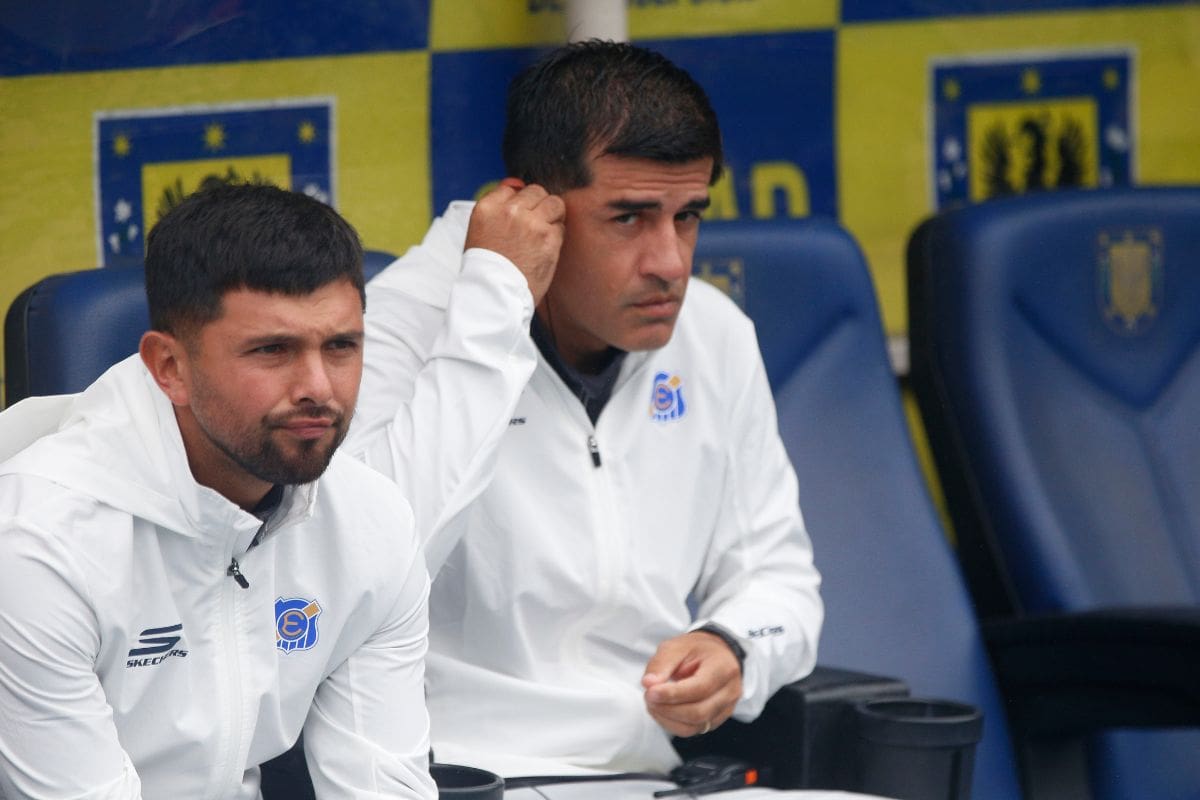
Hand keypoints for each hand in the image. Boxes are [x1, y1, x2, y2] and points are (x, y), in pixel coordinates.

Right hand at [465, 178, 564, 303]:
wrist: (494, 294)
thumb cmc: (486, 266)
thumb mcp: (480, 230)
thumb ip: (498, 206)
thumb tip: (516, 183)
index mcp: (487, 208)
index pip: (511, 188)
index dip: (519, 201)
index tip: (520, 214)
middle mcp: (510, 210)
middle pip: (536, 191)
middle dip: (538, 205)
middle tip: (534, 224)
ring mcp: (531, 223)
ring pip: (554, 203)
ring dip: (552, 215)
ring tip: (542, 234)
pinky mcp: (549, 238)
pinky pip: (561, 225)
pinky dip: (557, 235)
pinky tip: (545, 248)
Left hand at [641, 630, 742, 737]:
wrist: (716, 655)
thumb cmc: (698, 649)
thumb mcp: (677, 646)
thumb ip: (662, 663)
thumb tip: (648, 683)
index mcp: (724, 668)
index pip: (700, 688)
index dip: (672, 694)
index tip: (650, 692)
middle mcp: (730, 691)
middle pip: (698, 712)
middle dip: (668, 709)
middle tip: (648, 697)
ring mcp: (726, 709)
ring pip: (695, 726)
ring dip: (668, 718)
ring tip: (653, 703)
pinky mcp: (716, 720)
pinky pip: (693, 730)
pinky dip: (673, 724)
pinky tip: (662, 711)